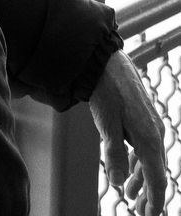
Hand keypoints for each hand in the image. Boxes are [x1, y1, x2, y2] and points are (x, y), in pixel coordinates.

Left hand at [89, 50, 165, 214]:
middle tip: (139, 211)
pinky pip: (146, 147)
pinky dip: (139, 162)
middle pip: (156, 172)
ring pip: (151, 160)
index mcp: (149, 138)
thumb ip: (113, 153)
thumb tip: (117, 182)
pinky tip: (129, 169)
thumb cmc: (106, 91)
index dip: (154, 201)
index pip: (157, 178)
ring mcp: (151, 124)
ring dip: (142, 179)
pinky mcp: (143, 118)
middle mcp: (155, 133)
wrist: (106, 62)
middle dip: (149, 194)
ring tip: (131, 194)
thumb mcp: (106, 123)